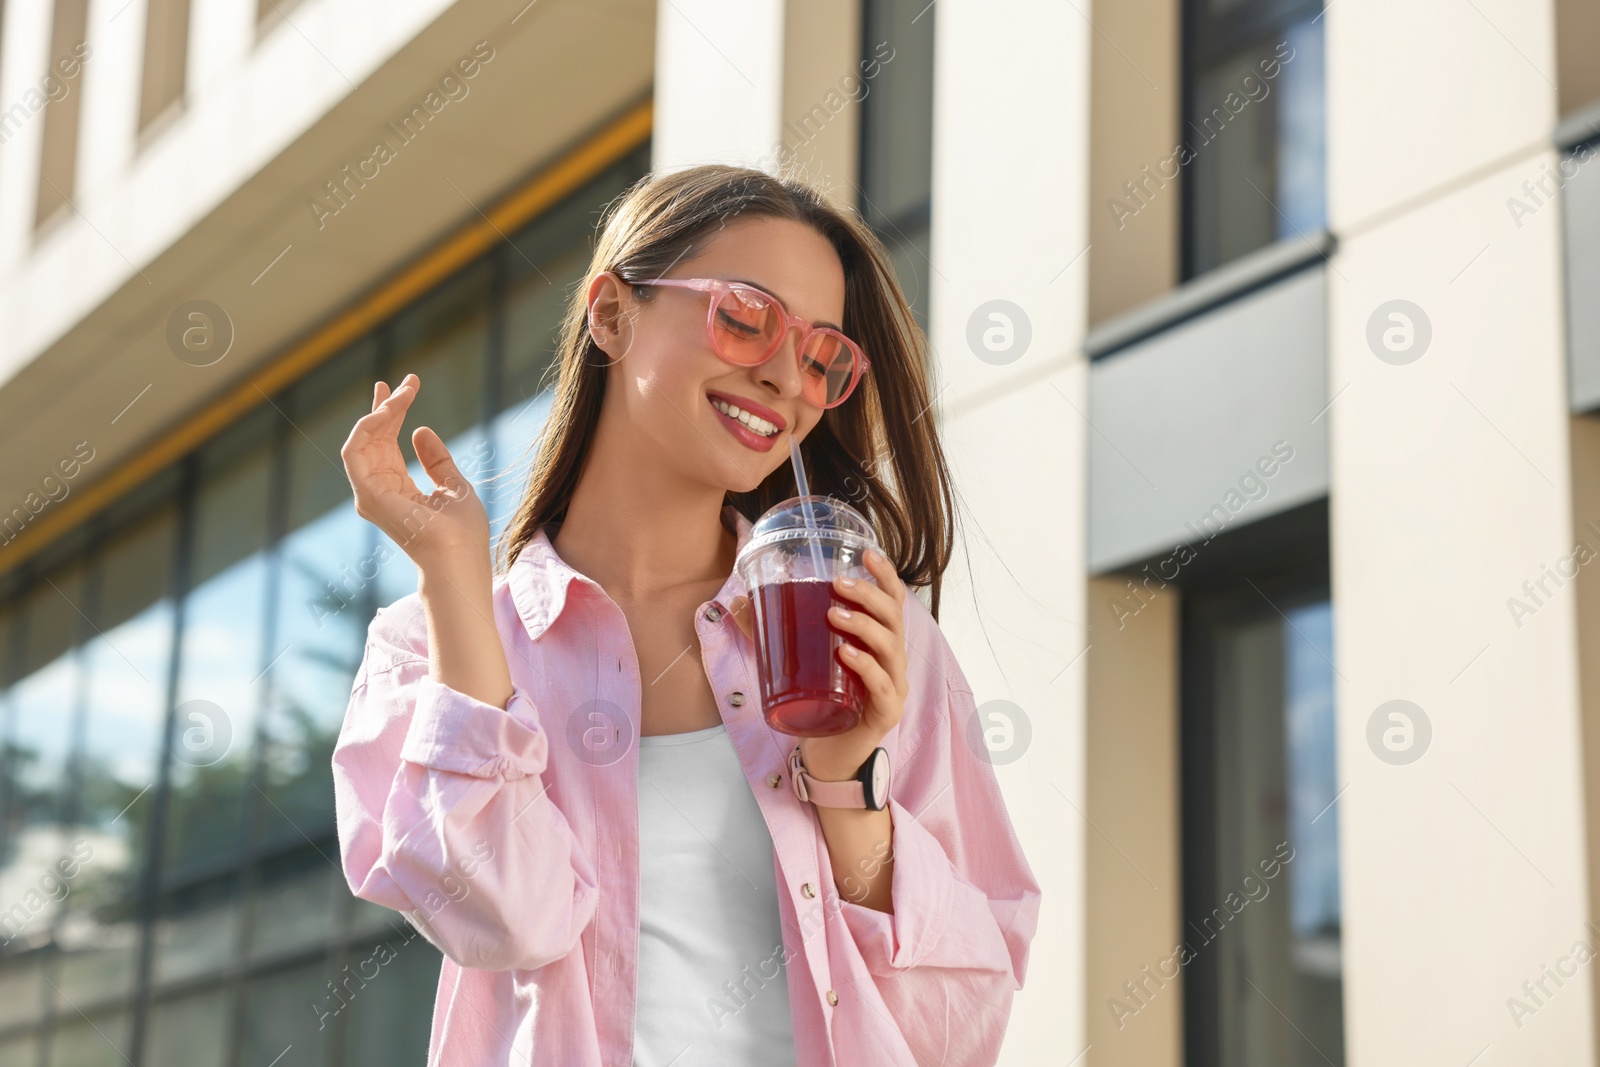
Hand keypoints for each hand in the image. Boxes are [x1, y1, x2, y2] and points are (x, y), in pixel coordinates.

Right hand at [340, 373, 489, 575]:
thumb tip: (421, 430)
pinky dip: (367, 428)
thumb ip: (437, 460)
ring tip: (403, 392)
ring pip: (363, 440)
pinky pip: (354, 452)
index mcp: (398, 490)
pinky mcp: (367, 494)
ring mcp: (371, 493)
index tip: (409, 387)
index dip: (395, 414)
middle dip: (386, 406)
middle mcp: (380, 491)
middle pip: (374, 439)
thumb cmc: (462, 532)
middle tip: (405, 381)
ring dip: (381, 412)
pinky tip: (388, 411)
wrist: (460, 557)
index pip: (388, 445)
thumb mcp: (453, 485)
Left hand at [730, 548, 908, 781]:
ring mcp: (893, 686)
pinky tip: (846, 655)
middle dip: (869, 595)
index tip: (866, 551)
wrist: (828, 754)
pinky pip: (881, 685)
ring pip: (890, 647)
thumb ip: (771, 631)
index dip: (884, 574)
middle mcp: (893, 659)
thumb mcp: (798, 660)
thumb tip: (737, 600)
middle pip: (893, 618)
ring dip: (864, 626)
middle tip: (838, 584)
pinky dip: (866, 667)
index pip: (892, 601)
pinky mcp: (885, 712)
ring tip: (834, 615)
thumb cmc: (820, 701)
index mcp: (879, 641)